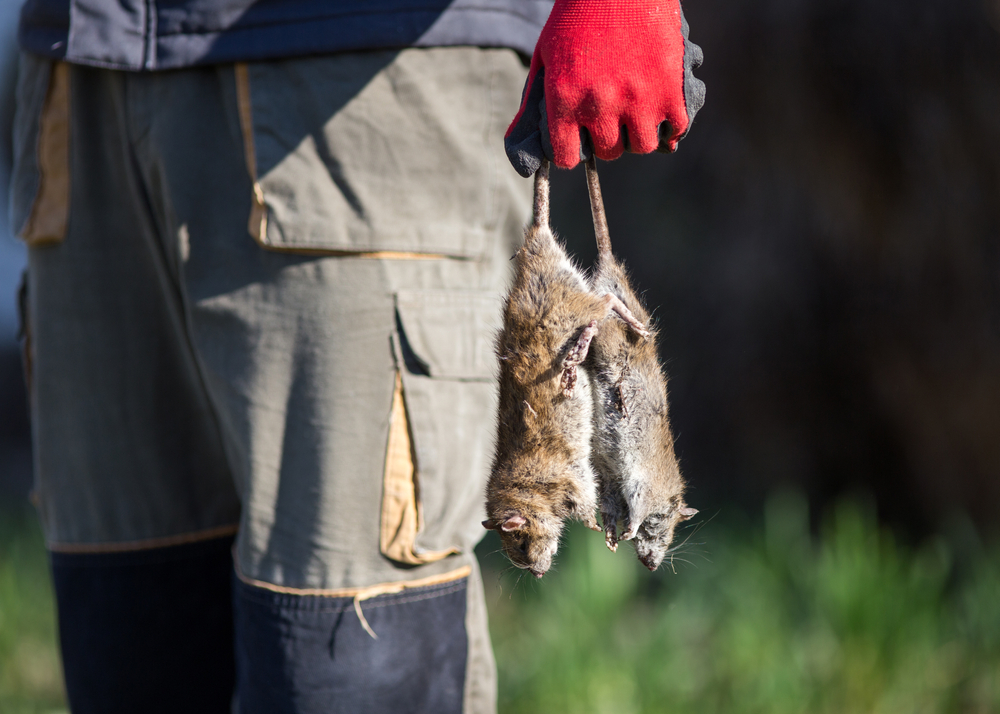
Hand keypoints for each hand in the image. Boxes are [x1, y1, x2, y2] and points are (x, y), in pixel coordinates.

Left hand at [505, 0, 704, 176]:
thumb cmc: (578, 16)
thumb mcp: (545, 55)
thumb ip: (534, 100)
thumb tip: (517, 142)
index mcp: (565, 97)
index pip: (566, 157)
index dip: (572, 152)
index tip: (578, 143)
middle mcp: (600, 104)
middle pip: (608, 152)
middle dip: (607, 139)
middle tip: (611, 118)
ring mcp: (638, 99)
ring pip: (641, 146)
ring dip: (639, 134)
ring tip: (636, 113)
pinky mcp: (670, 89)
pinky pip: (674, 128)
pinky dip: (670, 123)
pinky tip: (661, 107)